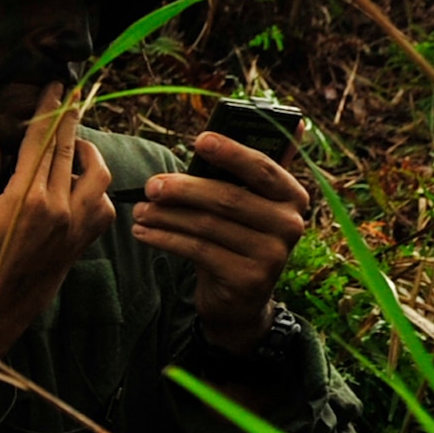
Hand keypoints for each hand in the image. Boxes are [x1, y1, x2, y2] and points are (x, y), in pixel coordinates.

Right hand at [0, 84, 114, 358]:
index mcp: (26, 199)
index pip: (41, 142)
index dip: (48, 110)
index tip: (56, 86)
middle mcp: (58, 210)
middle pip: (71, 152)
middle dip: (70, 120)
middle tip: (70, 98)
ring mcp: (73, 229)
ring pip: (98, 178)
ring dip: (88, 154)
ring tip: (74, 145)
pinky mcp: (78, 246)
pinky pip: (103, 210)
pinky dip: (99, 191)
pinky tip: (82, 187)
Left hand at [131, 129, 308, 350]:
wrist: (240, 299)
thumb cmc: (235, 239)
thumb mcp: (244, 207)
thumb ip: (240, 174)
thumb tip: (230, 133)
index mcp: (292, 196)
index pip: (262, 168)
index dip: (232, 152)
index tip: (200, 140)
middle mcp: (290, 224)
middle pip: (228, 198)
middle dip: (183, 189)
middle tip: (151, 185)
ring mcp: (272, 254)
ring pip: (208, 225)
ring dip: (167, 216)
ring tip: (141, 211)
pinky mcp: (248, 278)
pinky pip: (198, 250)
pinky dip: (165, 238)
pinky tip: (143, 232)